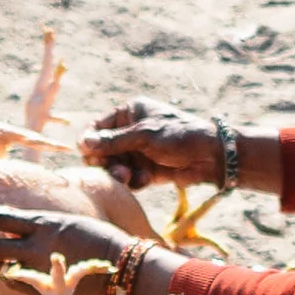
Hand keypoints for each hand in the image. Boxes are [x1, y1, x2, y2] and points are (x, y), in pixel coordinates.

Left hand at [0, 203, 120, 276]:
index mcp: (45, 222)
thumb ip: (44, 223)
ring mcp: (38, 269)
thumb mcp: (70, 221)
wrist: (122, 267)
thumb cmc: (101, 240)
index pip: (2, 217)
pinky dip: (7, 276)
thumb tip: (22, 221)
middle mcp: (36, 245)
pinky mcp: (43, 289)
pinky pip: (15, 283)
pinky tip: (6, 271)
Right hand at [81, 102, 222, 191]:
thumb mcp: (144, 136)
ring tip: (128, 178)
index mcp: (129, 113)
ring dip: (118, 173)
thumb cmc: (180, 136)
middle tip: (114, 170)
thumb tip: (82, 143)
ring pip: (113, 166)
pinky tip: (145, 180)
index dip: (90, 142)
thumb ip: (113, 141)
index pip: (97, 127)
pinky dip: (133, 181)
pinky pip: (129, 178)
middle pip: (101, 150)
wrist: (212, 157)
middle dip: (105, 162)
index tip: (90, 155)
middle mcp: (130, 132)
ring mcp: (138, 152)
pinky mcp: (145, 170)